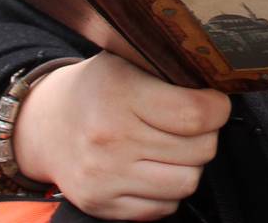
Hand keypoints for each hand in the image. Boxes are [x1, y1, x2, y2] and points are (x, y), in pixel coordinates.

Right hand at [12, 52, 230, 220]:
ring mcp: (104, 177)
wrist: (45, 124)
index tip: (213, 103)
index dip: (218, 108)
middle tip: (190, 124)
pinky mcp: (100, 204)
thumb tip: (222, 78)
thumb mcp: (128, 59)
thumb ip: (171, 68)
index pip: (197, 114)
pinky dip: (167, 190)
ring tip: (173, 146)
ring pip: (187, 182)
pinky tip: (154, 167)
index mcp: (121, 94)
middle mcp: (110, 139)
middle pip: (199, 150)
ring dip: (189, 165)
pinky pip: (163, 208)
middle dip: (205, 135)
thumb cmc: (99, 88)